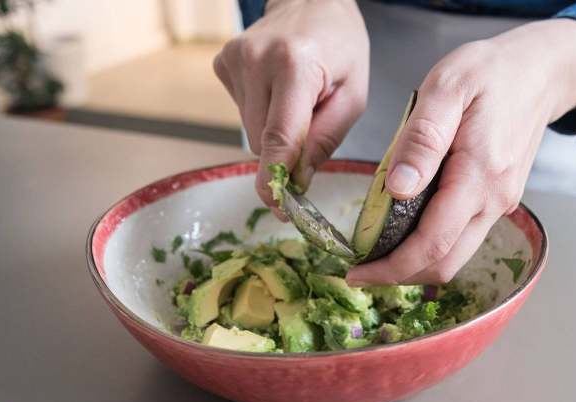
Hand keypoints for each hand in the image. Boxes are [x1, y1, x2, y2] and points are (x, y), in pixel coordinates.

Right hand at [213, 0, 368, 216]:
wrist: (311, 2)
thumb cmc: (341, 48)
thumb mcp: (352, 95)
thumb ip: (326, 139)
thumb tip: (297, 181)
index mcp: (295, 65)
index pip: (278, 137)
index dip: (276, 179)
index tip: (278, 207)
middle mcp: (256, 60)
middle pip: (263, 141)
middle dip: (286, 150)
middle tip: (311, 125)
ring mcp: (234, 60)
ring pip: (250, 132)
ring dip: (274, 130)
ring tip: (295, 99)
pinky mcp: (223, 63)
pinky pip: (242, 113)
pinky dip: (261, 113)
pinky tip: (277, 89)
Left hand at [347, 19, 575, 284]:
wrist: (539, 70)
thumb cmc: (489, 72)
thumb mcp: (446, 88)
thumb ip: (421, 140)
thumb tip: (397, 188)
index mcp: (478, 174)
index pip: (432, 242)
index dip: (391, 267)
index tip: (356, 274)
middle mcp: (494, 199)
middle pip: (445, 262)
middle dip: (399, 274)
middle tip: (361, 269)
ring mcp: (501, 203)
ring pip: (456, 256)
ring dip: (416, 264)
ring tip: (378, 252)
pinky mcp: (500, 200)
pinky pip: (464, 237)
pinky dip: (433, 246)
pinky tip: (407, 230)